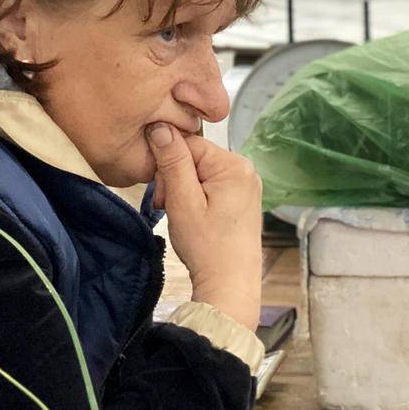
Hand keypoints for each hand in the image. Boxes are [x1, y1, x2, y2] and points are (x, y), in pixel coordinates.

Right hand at [150, 127, 262, 328]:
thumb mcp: (183, 200)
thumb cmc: (207, 245)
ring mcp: (247, 185)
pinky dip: (196, 198)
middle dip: (175, 179)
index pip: (187, 143)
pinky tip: (194, 217)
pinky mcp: (243, 199)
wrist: (230, 282)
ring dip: (183, 190)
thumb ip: (173, 161)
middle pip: (194, 157)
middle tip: (170, 207)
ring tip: (181, 215)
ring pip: (200, 172)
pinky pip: (211, 186)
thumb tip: (161, 126)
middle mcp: (246, 170)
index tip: (161, 192)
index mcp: (234, 165)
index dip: (167, 164)